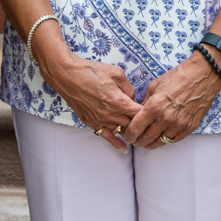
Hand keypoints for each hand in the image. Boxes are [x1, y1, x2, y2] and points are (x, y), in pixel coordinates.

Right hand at [33, 32, 138, 151]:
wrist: (67, 76)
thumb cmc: (90, 71)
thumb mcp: (116, 73)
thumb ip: (128, 87)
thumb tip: (133, 97)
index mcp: (118, 101)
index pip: (140, 113)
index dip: (148, 112)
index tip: (153, 111)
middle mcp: (110, 114)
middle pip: (132, 124)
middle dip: (141, 123)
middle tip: (148, 121)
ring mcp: (100, 120)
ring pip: (121, 131)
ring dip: (130, 130)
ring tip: (140, 132)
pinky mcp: (91, 122)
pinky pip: (106, 136)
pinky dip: (116, 143)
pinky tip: (123, 149)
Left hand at [124, 51, 220, 147]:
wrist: (202, 75)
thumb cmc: (178, 76)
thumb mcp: (155, 85)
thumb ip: (145, 101)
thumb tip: (139, 113)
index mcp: (154, 106)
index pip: (136, 128)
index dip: (129, 134)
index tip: (128, 135)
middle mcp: (166, 118)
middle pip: (147, 138)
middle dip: (138, 142)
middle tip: (136, 141)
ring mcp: (179, 124)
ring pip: (161, 142)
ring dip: (152, 144)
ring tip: (148, 143)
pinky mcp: (190, 126)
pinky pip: (175, 139)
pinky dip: (167, 140)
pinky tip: (162, 138)